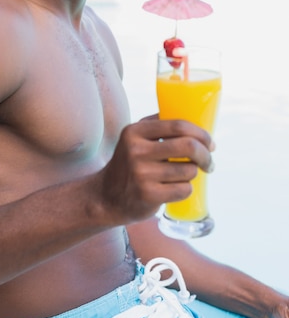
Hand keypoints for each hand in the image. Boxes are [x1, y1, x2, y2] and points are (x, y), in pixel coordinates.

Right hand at [99, 116, 213, 223]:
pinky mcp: (147, 195)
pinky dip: (185, 189)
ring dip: (192, 174)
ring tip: (183, 176)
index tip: (210, 143)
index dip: (200, 133)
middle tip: (209, 162)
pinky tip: (174, 189)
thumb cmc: (128, 164)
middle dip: (205, 155)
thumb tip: (194, 120)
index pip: (178, 125)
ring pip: (188, 170)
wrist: (106, 197)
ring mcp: (141, 173)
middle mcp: (136, 150)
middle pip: (188, 146)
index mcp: (135, 132)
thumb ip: (157, 125)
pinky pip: (183, 190)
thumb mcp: (134, 138)